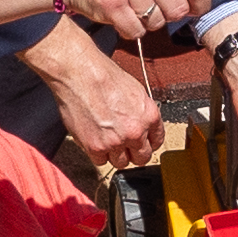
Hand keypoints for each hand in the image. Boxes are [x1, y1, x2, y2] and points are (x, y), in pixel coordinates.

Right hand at [27, 17, 169, 172]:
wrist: (80, 74)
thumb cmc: (103, 76)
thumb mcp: (135, 91)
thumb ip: (141, 113)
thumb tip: (142, 126)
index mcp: (149, 116)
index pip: (157, 141)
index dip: (148, 143)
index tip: (143, 143)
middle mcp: (135, 131)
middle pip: (141, 157)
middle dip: (134, 153)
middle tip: (125, 147)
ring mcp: (115, 141)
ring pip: (121, 162)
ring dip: (115, 154)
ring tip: (107, 140)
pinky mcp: (95, 147)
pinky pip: (100, 161)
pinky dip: (98, 154)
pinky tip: (95, 140)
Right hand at [52, 0, 214, 44]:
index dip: (202, 2)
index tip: (195, 6)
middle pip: (180, 9)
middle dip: (170, 12)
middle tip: (154, 3)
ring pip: (158, 22)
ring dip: (148, 20)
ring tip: (133, 4)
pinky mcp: (110, 4)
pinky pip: (136, 32)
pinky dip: (130, 29)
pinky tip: (120, 13)